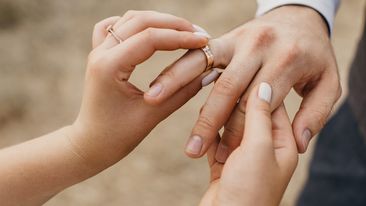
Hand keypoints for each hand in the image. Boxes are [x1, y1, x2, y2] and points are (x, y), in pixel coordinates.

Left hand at [69, 11, 208, 169]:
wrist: (90, 144)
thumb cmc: (117, 137)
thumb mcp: (153, 115)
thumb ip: (182, 92)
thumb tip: (208, 73)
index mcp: (109, 67)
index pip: (150, 38)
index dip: (181, 37)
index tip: (204, 41)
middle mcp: (100, 53)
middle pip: (140, 21)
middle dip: (173, 23)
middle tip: (198, 33)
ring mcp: (98, 51)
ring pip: (129, 19)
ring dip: (158, 21)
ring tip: (182, 31)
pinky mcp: (100, 55)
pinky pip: (114, 27)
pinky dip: (134, 24)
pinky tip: (149, 31)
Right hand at [143, 6, 340, 158]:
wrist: (299, 16)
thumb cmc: (315, 56)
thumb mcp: (329, 84)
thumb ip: (316, 114)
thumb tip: (300, 141)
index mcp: (287, 59)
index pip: (258, 104)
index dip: (241, 133)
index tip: (226, 157)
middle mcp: (260, 46)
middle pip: (229, 88)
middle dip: (209, 122)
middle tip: (191, 149)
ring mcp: (238, 39)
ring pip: (204, 64)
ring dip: (177, 83)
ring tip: (153, 100)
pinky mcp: (223, 38)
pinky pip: (196, 55)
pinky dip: (177, 69)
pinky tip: (160, 84)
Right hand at [199, 83, 297, 205]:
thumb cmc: (250, 190)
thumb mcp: (260, 149)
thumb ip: (261, 117)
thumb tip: (263, 86)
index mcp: (283, 142)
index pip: (273, 105)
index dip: (257, 87)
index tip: (240, 68)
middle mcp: (265, 147)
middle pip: (249, 114)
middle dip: (233, 102)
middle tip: (217, 81)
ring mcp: (244, 156)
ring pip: (230, 125)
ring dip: (217, 117)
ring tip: (206, 101)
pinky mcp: (224, 164)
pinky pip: (216, 140)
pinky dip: (208, 132)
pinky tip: (200, 122)